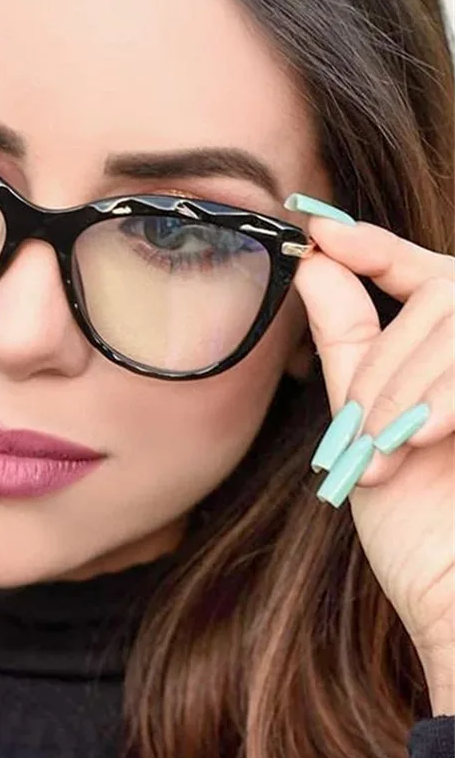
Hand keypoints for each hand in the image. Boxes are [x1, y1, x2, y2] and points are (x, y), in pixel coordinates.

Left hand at [292, 214, 454, 712]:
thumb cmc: (421, 526)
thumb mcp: (366, 425)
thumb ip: (350, 341)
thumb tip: (316, 263)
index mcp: (451, 366)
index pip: (429, 276)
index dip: (379, 247)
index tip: (321, 232)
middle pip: (443, 298)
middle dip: (388, 362)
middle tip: (364, 429)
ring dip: (408, 384)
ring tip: (387, 449)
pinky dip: (441, 397)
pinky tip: (418, 437)